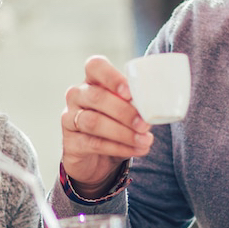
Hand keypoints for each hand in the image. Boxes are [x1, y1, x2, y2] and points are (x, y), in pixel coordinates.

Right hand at [61, 55, 153, 197]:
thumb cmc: (114, 127)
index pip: (95, 66)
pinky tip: (136, 150)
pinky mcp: (70, 142)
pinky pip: (94, 143)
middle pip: (96, 96)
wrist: (95, 161)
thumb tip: (159, 106)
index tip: (129, 93)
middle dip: (124, 111)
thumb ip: (137, 104)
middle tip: (145, 124)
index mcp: (92, 81)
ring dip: (123, 132)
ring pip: (93, 121)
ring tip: (145, 140)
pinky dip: (118, 148)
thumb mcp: (126, 111)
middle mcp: (77, 95)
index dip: (112, 78)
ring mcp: (69, 118)